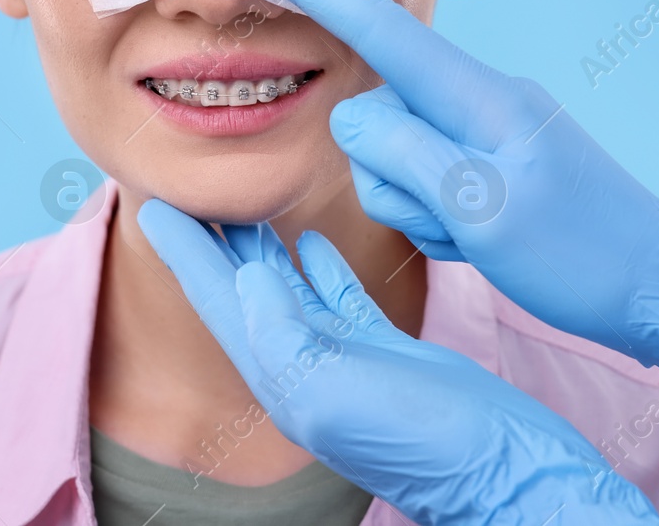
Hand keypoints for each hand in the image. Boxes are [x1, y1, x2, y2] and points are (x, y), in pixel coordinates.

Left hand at [137, 199, 658, 525]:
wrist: (504, 470)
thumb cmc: (423, 442)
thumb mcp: (336, 391)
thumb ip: (283, 335)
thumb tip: (246, 276)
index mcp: (280, 374)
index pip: (218, 300)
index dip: (184, 252)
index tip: (153, 202)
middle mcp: (302, 365)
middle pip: (242, 290)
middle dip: (212, 243)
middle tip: (188, 189)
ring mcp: (344, 357)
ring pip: (287, 288)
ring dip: (259, 247)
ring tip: (237, 204)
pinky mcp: (385, 349)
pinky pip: (338, 297)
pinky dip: (320, 266)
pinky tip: (312, 239)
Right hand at [241, 0, 658, 449]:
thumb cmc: (585, 257)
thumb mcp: (483, 211)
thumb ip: (405, 155)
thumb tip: (357, 119)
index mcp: (481, 96)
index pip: (379, 29)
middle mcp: (480, 102)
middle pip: (379, 112)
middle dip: (388, 171)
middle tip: (454, 222)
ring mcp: (487, 135)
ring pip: (396, 156)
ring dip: (417, 206)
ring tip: (475, 238)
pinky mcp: (492, 169)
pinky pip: (428, 183)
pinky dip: (439, 220)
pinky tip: (484, 245)